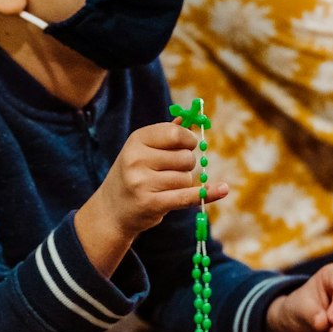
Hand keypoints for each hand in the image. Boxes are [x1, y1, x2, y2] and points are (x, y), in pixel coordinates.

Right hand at [82, 122, 228, 238]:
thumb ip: (166, 136)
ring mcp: (142, 182)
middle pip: (186, 157)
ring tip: (164, 188)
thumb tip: (190, 119)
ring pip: (187, 179)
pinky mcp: (150, 203)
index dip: (189, 139)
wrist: (111, 211)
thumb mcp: (142, 151)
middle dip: (186, 165)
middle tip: (171, 172)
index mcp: (137, 140)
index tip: (190, 145)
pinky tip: (221, 190)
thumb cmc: (133, 176)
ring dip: (184, 185)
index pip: (175, 133)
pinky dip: (205, 194)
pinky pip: (187, 196)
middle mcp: (137, 158)